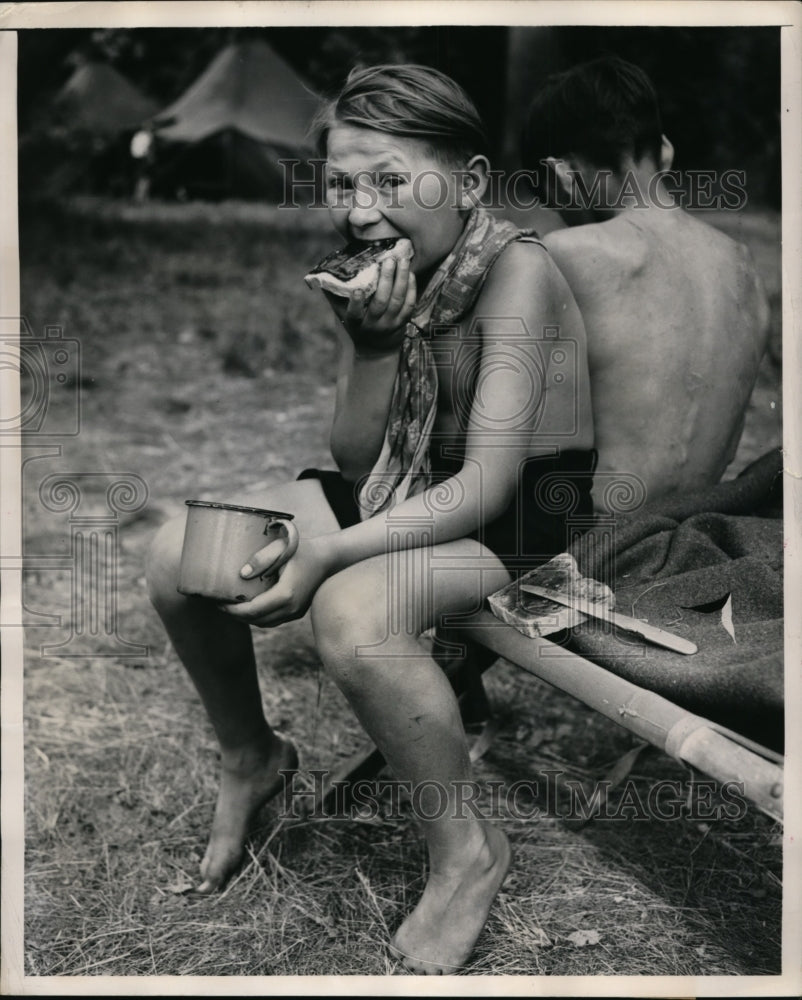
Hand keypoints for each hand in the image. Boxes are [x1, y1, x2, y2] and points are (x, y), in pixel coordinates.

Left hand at [217, 536, 333, 627]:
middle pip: (257, 620)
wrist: (328, 558)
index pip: (252, 610)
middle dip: (237, 616)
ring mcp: (296, 612)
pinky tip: (250, 606)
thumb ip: (260, 559)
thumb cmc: (302, 549)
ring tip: (233, 607)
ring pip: (265, 623)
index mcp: (285, 594)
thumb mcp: (280, 548)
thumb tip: (241, 575)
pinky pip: (274, 620)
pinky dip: (260, 617)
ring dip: (248, 618)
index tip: (219, 603)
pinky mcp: (298, 612)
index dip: (232, 610)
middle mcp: (291, 608)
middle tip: (221, 605)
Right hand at [326, 256, 416, 356]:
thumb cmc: (355, 322)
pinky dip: (411, 289)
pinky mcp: (402, 323)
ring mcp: (389, 325)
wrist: (374, 347)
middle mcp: (372, 325)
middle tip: (389, 260)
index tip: (358, 290)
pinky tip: (410, 274)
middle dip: (386, 280)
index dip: (356, 303)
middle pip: (380, 303)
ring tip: (403, 261)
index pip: (354, 315)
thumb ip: (334, 296)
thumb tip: (322, 274)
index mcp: (355, 323)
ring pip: (397, 301)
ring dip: (401, 279)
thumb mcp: (342, 313)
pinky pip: (409, 305)